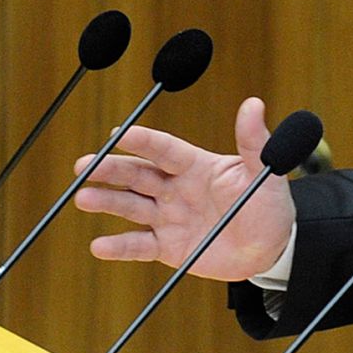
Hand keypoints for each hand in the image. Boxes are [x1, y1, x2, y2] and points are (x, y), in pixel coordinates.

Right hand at [72, 97, 296, 280]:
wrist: (270, 249)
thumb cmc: (268, 205)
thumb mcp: (263, 173)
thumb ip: (254, 142)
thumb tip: (253, 103)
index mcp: (195, 166)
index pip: (164, 150)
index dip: (143, 141)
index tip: (119, 134)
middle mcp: (175, 188)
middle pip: (138, 174)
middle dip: (110, 169)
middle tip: (84, 165)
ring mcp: (169, 217)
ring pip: (131, 206)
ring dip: (107, 201)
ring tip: (83, 198)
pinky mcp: (168, 246)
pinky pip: (139, 245)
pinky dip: (119, 247)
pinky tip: (98, 246)